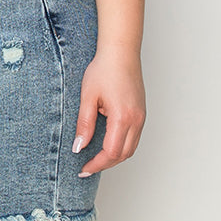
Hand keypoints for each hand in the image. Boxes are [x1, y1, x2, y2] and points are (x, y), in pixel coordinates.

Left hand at [73, 48, 145, 177]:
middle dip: (105, 164)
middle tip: (87, 167)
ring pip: (131, 148)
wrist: (121, 52)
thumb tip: (79, 146)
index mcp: (123, 117)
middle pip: (123, 155)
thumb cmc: (104, 70)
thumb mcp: (87, 97)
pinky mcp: (141, 113)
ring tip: (96, 159)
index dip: (97, 164)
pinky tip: (107, 145)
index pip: (112, 152)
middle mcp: (136, 120)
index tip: (83, 168)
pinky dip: (121, 146)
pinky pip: (134, 138)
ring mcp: (141, 117)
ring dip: (114, 157)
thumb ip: (84, 125)